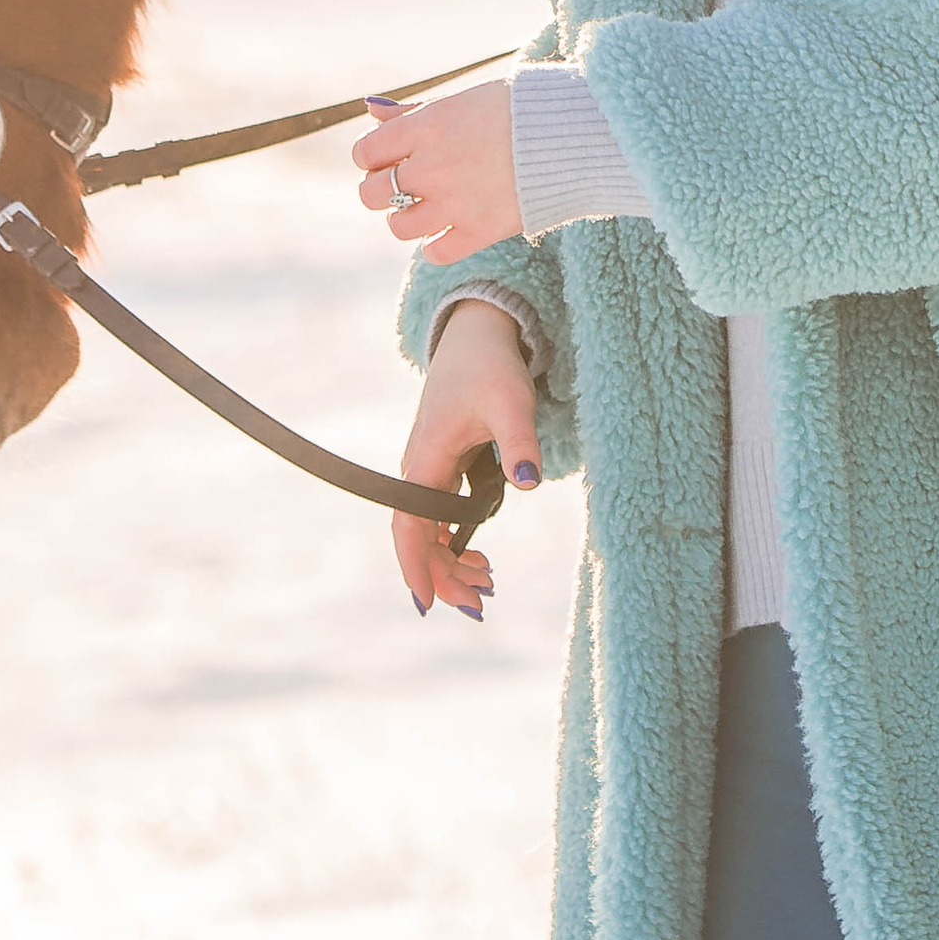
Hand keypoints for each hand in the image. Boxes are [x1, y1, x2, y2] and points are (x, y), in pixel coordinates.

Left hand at [351, 80, 519, 262]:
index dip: (372, 156)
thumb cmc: (518, 109)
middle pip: (372, 192)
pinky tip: (451, 229)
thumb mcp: (462, 99)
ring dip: (407, 218)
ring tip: (428, 207)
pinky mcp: (479, 231)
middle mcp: (433, 166)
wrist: (574, 135)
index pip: (365, 152)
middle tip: (404, 183)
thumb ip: (414, 110)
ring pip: (398, 226)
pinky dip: (437, 245)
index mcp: (427, 127)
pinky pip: (434, 252)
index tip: (389, 156)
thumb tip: (373, 111)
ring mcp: (454, 202)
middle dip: (381, 188)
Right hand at [392, 299, 538, 617]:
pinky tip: (481, 558)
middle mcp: (419, 469)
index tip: (428, 602)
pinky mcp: (442, 468)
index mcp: (425, 459)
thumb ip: (521, 442)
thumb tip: (528, 481)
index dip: (417, 564)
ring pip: (427, 531)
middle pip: (419, 537)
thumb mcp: (512, 402)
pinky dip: (454, 543)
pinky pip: (438, 518)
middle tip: (481, 604)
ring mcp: (428, 470)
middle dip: (444, 574)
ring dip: (450, 562)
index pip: (410, 524)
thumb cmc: (491, 367)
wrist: (477, 335)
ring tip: (488, 584)